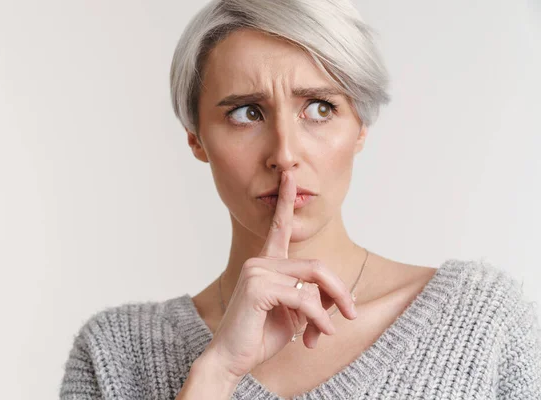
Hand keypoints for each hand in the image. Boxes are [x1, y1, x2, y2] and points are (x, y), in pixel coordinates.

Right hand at [203, 170, 356, 380]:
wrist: (232, 360)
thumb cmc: (260, 336)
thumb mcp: (295, 316)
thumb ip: (313, 299)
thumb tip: (342, 298)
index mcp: (266, 263)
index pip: (279, 227)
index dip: (286, 201)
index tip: (290, 175)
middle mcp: (260, 261)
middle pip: (316, 266)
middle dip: (338, 291)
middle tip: (351, 314)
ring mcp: (257, 271)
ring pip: (312, 281)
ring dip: (327, 310)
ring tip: (324, 333)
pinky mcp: (258, 286)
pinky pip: (303, 298)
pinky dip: (318, 319)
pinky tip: (316, 336)